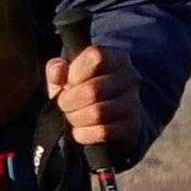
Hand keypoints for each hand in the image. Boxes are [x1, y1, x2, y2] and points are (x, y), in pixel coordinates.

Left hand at [44, 42, 141, 166]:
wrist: (105, 113)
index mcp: (115, 57)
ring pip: (97, 114)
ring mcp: (134, 103)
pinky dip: (85, 134)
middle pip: (93, 90)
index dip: (74, 73)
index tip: (67, 82)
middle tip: (64, 104)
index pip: (95, 58)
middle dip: (69, 101)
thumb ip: (57, 68)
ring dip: (76, 118)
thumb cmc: (82, 87)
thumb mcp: (66, 73)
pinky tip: (80, 129)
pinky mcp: (133, 126)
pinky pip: (104, 132)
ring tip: (72, 116)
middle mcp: (130, 77)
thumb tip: (58, 73)